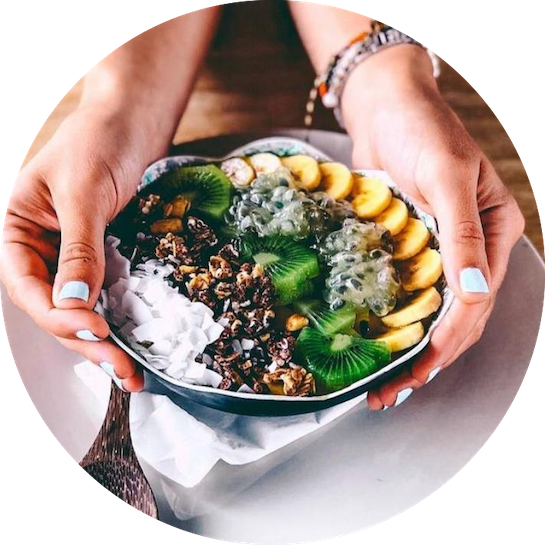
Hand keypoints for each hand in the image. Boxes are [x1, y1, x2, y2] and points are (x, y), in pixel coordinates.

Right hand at [1, 102, 164, 390]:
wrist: (135, 117)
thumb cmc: (101, 139)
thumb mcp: (83, 192)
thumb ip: (79, 249)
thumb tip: (74, 304)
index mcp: (17, 229)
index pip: (27, 285)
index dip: (57, 315)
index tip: (93, 330)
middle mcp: (41, 246)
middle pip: (55, 306)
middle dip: (86, 340)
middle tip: (121, 369)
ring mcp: (73, 252)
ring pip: (79, 305)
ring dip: (102, 338)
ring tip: (130, 370)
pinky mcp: (104, 252)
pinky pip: (105, 291)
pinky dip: (117, 315)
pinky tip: (132, 339)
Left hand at [342, 46, 524, 408]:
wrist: (384, 109)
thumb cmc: (421, 129)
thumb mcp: (446, 175)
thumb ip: (463, 232)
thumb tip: (473, 292)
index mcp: (493, 236)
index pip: (475, 302)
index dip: (448, 341)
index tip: (419, 369)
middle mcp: (469, 250)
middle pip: (454, 318)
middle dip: (425, 359)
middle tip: (391, 391)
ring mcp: (436, 252)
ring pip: (428, 313)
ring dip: (408, 349)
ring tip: (382, 383)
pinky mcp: (406, 249)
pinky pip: (403, 293)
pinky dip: (392, 320)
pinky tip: (373, 342)